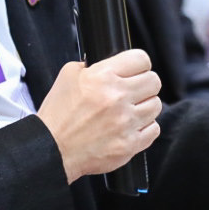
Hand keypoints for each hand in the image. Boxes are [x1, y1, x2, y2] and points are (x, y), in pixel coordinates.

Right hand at [36, 50, 160, 183]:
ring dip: (145, 106)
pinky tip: (130, 127)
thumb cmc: (58, 115)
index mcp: (103, 77)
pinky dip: (145, 128)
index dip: (139, 64)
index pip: (141, 59)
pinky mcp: (130, 144)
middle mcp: (117, 98)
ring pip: (156, 105)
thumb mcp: (67, 77)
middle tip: (134, 91)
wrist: (52, 150)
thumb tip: (109, 64)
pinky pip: (153, 129)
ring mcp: (126, 122)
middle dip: (144, 84)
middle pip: (154, 81)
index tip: (136, 71)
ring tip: (130, 111)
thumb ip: (90, 66)